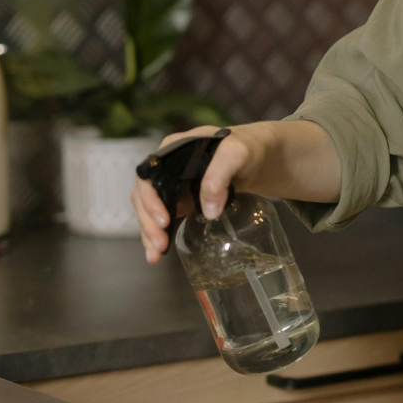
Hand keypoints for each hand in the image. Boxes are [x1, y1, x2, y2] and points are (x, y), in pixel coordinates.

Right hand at [131, 125, 264, 262]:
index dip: (150, 199)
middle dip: (148, 222)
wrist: (258, 158)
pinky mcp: (181, 200)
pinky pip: (164, 217)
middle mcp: (166, 168)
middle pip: (145, 196)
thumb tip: (208, 211)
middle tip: (160, 243)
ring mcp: (173, 185)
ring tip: (156, 254)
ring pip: (150, 210)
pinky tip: (158, 253)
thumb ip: (219, 176)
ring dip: (149, 233)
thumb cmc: (245, 148)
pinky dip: (159, 235)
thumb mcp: (236, 154)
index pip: (148, 176)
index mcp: (172, 150)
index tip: (163, 219)